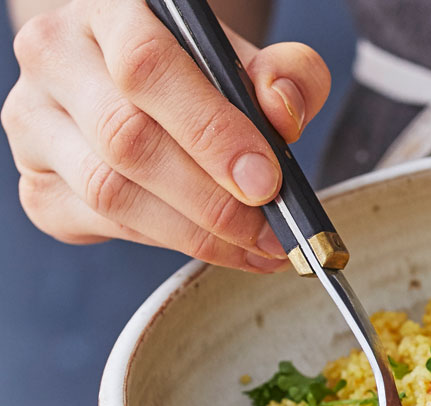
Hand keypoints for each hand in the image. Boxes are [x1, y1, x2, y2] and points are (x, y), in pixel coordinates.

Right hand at [2, 0, 330, 270]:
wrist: (139, 87)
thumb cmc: (200, 71)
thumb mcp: (250, 59)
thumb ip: (285, 75)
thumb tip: (283, 114)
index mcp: (111, 10)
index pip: (147, 66)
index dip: (210, 131)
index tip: (265, 181)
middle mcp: (56, 57)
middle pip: (128, 139)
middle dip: (212, 199)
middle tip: (270, 229)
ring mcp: (34, 122)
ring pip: (110, 191)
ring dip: (195, 232)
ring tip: (256, 245)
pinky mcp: (36, 183)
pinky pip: (101, 223)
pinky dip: (168, 242)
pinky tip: (217, 245)